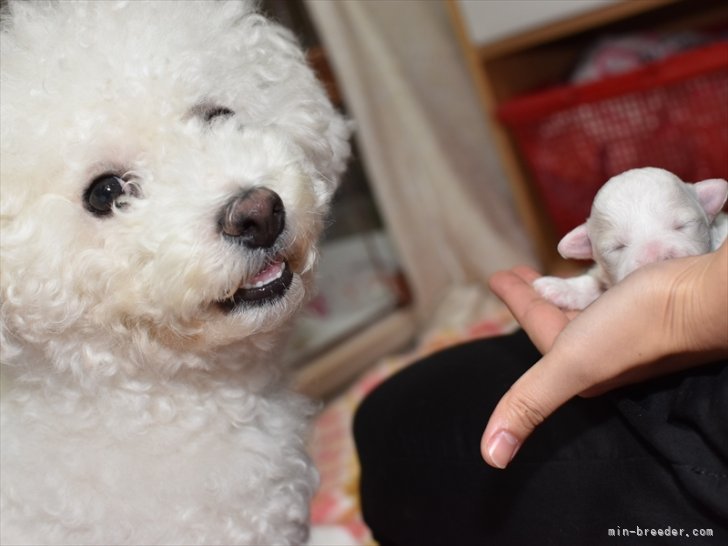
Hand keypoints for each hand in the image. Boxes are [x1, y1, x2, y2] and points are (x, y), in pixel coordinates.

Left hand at [481, 243, 727, 468]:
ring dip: (563, 286)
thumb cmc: (638, 329)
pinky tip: (596, 269)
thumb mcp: (571, 364)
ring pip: (584, 305)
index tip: (496, 275)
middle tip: (519, 272)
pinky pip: (610, 292)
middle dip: (536, 295)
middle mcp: (603, 351)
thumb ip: (529, 403)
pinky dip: (595, 281)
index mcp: (580, 366)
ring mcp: (628, 326)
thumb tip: (491, 459)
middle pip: (557, 317)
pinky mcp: (650, 304)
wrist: (707, 299)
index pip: (536, 327)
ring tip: (550, 268)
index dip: (515, 300)